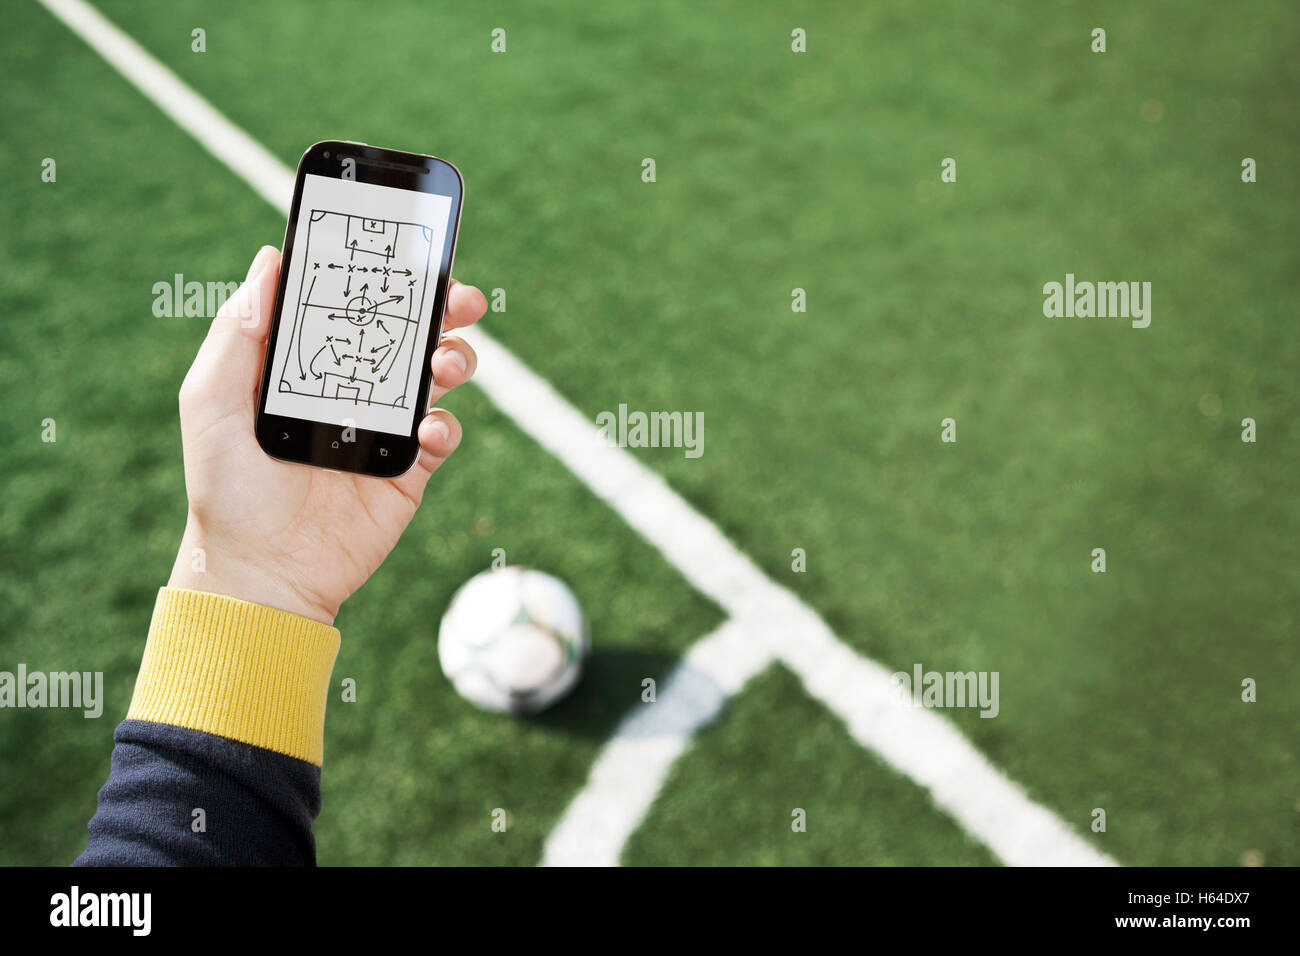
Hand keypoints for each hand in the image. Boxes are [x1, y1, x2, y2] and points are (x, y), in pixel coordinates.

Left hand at [168, 246, 487, 623]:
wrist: (262, 573)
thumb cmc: (226, 489)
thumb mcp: (212, 403)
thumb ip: (237, 334)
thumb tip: (269, 261)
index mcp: (309, 365)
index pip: (350, 305)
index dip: (378, 273)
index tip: (403, 247)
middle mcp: (353, 389)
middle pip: (408, 332)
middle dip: (441, 305)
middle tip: (460, 295)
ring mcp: (385, 429)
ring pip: (438, 375)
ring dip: (454, 358)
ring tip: (445, 364)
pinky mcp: (410, 471)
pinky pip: (444, 436)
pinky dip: (445, 426)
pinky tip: (425, 432)